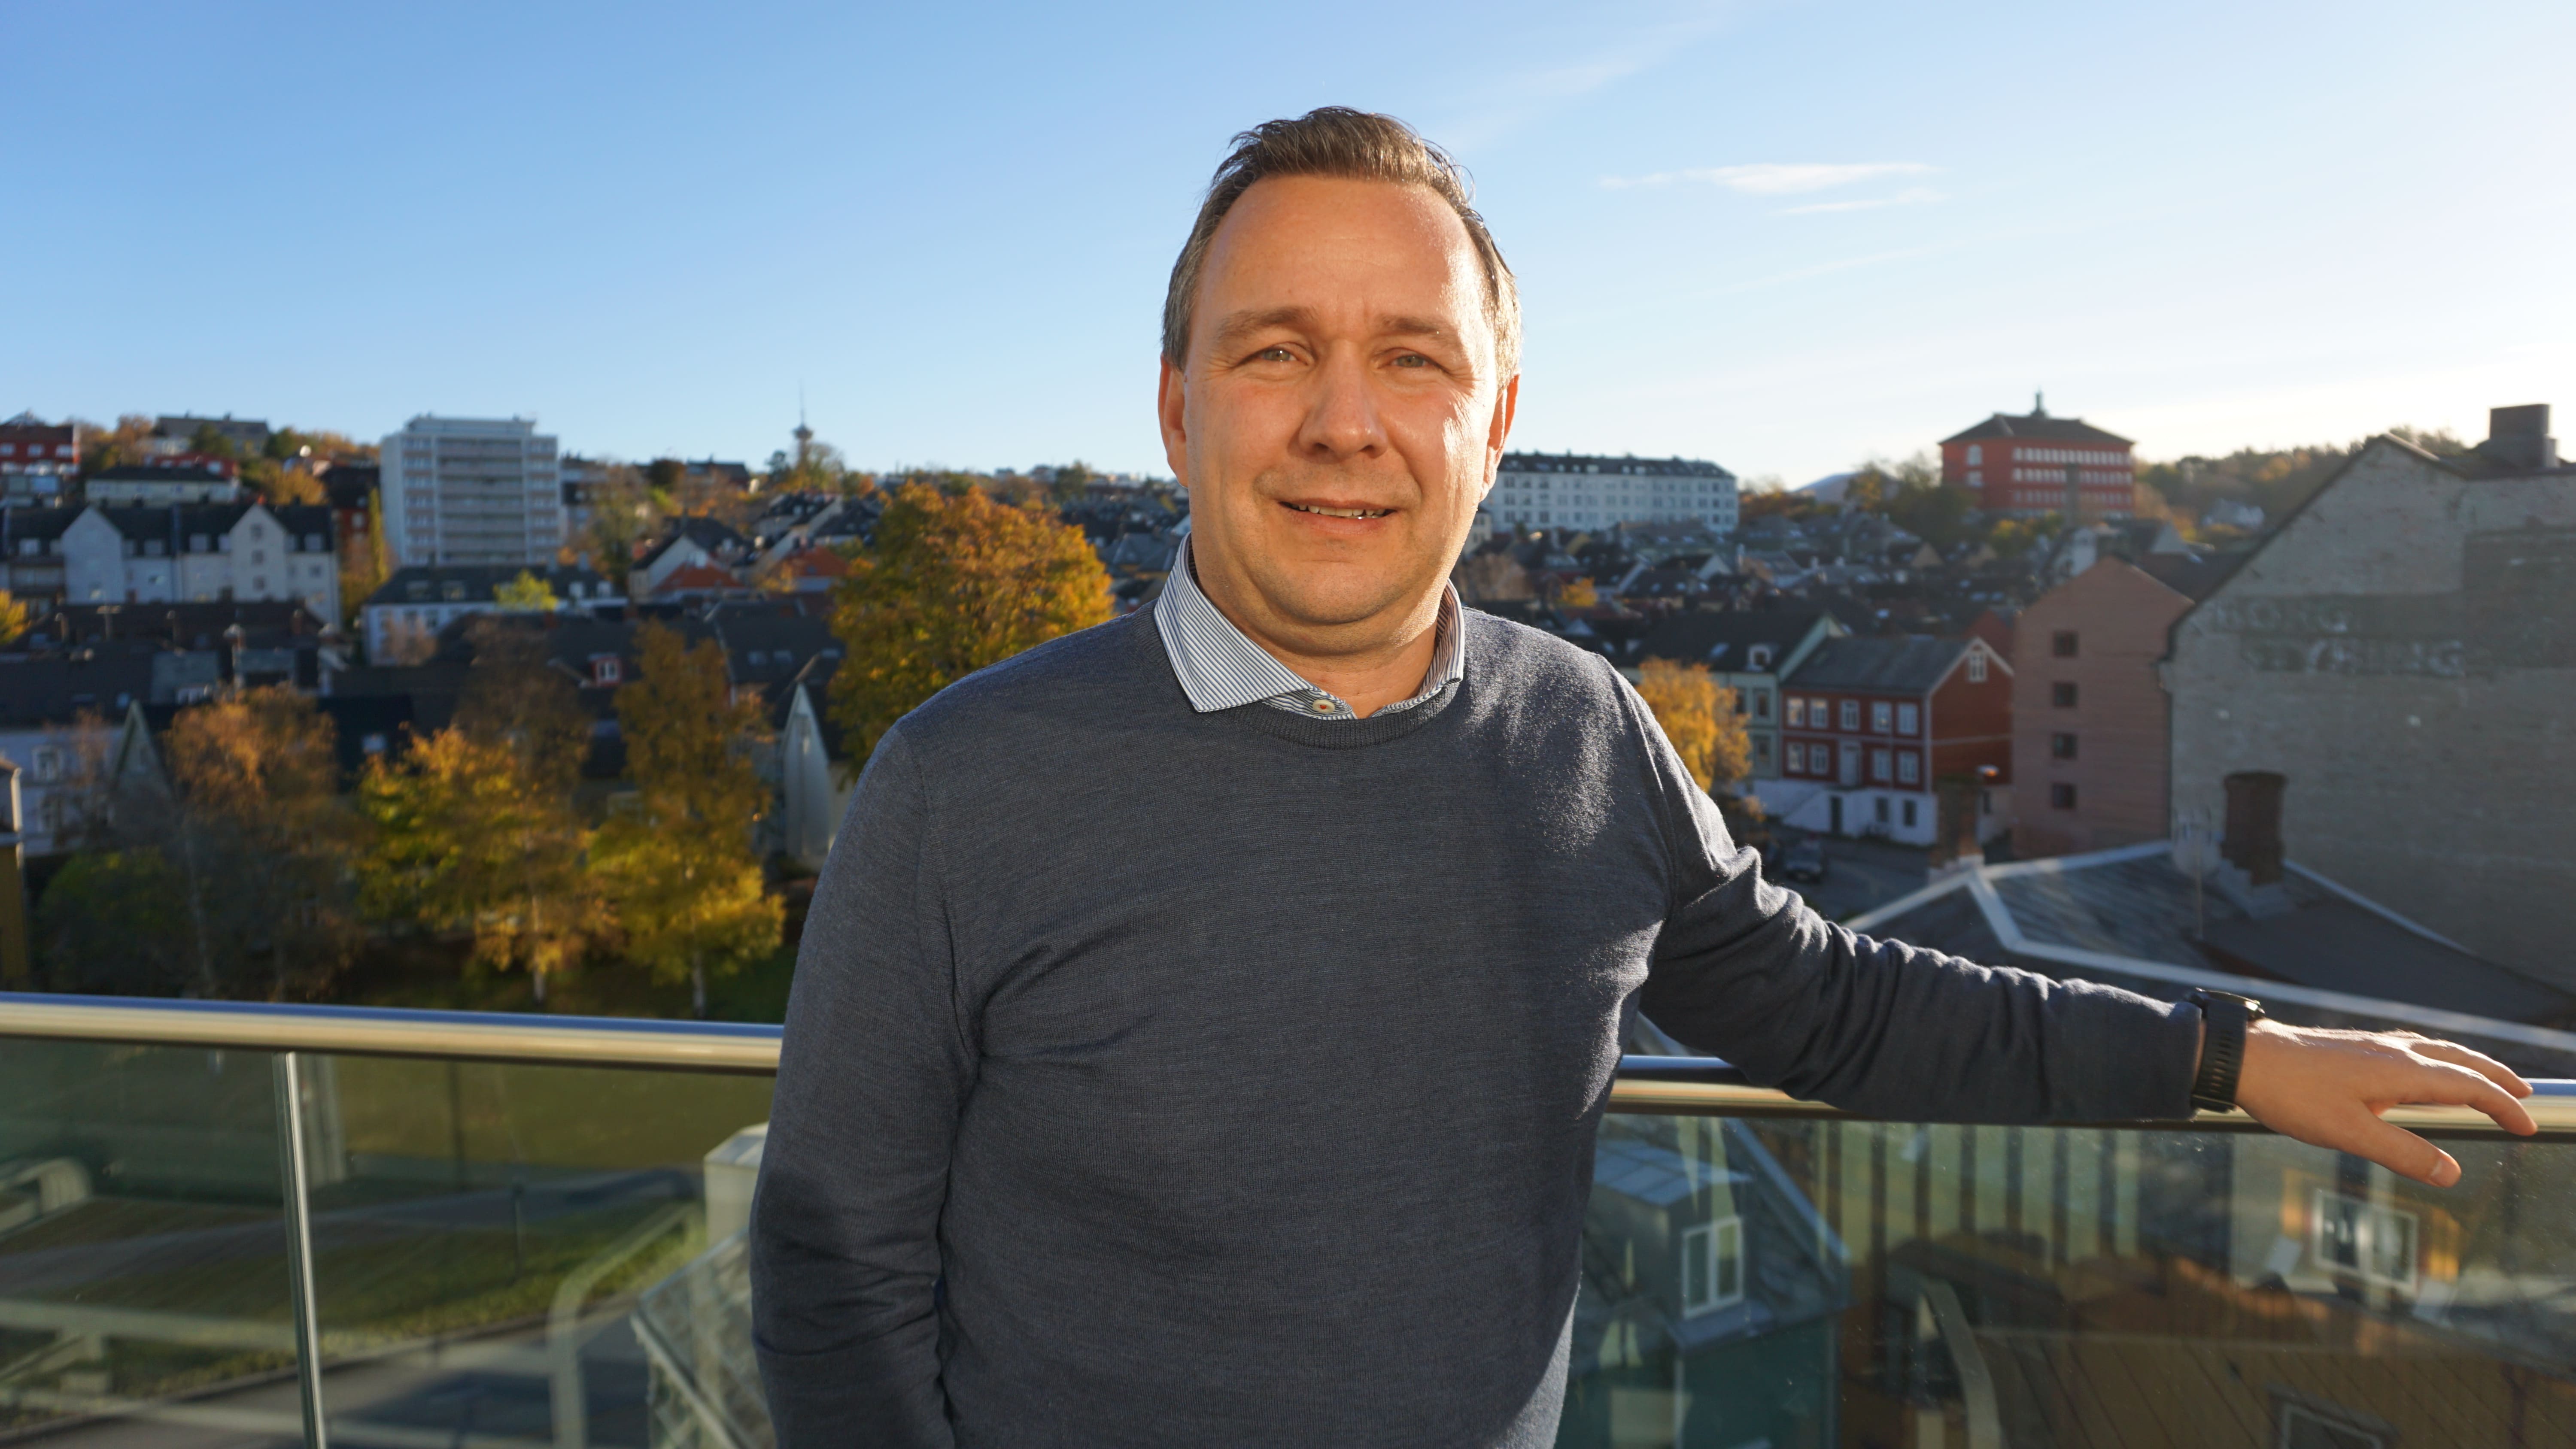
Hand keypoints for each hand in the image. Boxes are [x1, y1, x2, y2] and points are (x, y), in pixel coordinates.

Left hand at [2232, 1020, 2536, 1185]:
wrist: (2243, 1058)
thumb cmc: (2292, 1094)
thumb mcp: (2349, 1134)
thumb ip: (2402, 1153)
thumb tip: (2451, 1173)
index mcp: (2401, 1070)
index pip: (2469, 1086)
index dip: (2502, 1105)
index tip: (2528, 1125)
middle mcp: (2394, 1050)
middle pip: (2460, 1060)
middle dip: (2496, 1077)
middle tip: (2527, 1094)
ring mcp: (2373, 1045)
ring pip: (2437, 1051)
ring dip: (2468, 1065)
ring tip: (2487, 1081)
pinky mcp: (2355, 1047)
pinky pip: (2412, 1049)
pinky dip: (2437, 1059)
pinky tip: (2426, 1070)